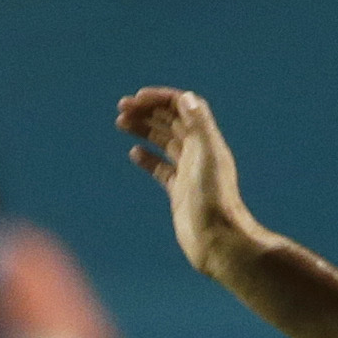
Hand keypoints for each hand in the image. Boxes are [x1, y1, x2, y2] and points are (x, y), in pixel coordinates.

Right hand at [116, 87, 255, 275]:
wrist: (216, 240)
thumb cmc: (214, 200)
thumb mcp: (208, 157)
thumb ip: (199, 125)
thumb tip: (185, 97)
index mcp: (206, 141)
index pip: (183, 108)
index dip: (161, 99)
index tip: (137, 99)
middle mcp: (198, 153)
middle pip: (171, 122)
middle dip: (147, 111)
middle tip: (122, 108)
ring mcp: (188, 172)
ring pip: (164, 142)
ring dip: (144, 129)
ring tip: (121, 123)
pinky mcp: (179, 192)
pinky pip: (161, 168)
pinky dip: (147, 158)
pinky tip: (134, 153)